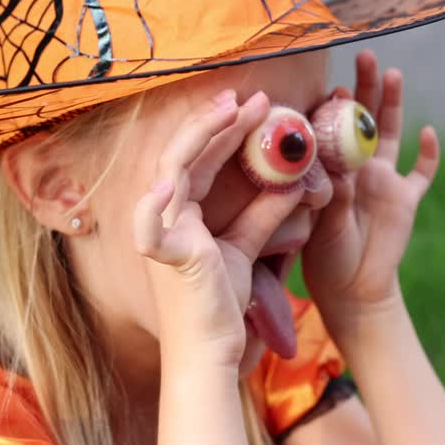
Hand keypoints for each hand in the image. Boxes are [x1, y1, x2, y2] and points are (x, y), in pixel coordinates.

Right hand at [135, 88, 303, 366]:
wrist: (212, 348)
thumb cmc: (221, 302)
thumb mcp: (250, 246)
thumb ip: (265, 213)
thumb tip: (294, 182)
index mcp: (184, 212)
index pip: (203, 159)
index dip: (227, 130)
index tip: (255, 106)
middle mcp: (167, 214)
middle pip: (188, 153)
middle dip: (217, 121)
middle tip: (249, 96)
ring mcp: (160, 231)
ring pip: (173, 170)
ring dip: (199, 138)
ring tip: (230, 111)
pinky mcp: (162, 255)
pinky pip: (149, 225)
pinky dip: (154, 204)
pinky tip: (171, 184)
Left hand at [302, 50, 439, 328]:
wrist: (354, 291)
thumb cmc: (325, 259)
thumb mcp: (324, 227)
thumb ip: (336, 198)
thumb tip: (342, 172)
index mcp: (330, 170)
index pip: (330, 127)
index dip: (333, 106)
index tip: (333, 89)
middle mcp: (356, 166)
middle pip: (362, 117)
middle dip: (364, 86)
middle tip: (363, 55)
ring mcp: (384, 179)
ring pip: (390, 132)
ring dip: (392, 104)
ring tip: (392, 73)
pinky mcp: (406, 197)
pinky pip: (421, 171)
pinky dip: (429, 153)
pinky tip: (429, 132)